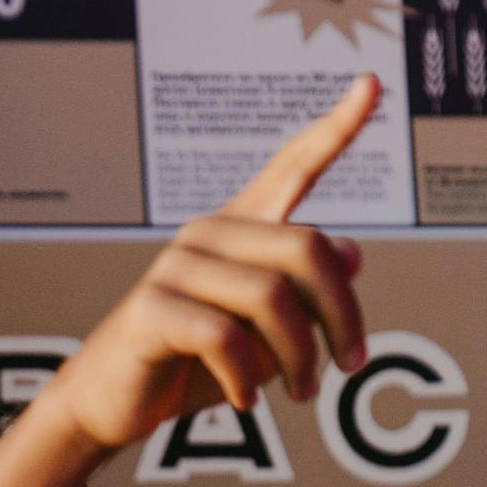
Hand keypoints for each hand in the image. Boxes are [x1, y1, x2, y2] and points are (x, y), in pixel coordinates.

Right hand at [32, 72, 379, 451]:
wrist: (113, 403)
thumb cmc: (192, 366)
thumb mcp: (264, 334)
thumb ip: (303, 294)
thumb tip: (352, 252)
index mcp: (240, 230)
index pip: (294, 167)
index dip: (337, 127)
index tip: (373, 83)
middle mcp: (209, 234)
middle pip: (307, 250)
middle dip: (342, 314)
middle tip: (349, 365)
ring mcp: (177, 266)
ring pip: (272, 298)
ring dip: (300, 359)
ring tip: (303, 394)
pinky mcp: (152, 308)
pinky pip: (225, 338)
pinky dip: (247, 378)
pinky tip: (245, 400)